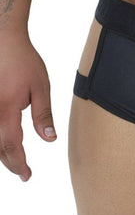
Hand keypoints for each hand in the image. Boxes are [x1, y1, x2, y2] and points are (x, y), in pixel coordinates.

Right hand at [0, 30, 56, 180]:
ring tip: (14, 160)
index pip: (12, 147)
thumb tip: (49, 139)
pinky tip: (4, 141)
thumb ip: (43, 114)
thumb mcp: (40, 86)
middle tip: (23, 172)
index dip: (19, 164)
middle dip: (10, 163)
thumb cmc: (23, 60)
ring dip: (1, 153)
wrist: (2, 39)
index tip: (27, 175)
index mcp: (6, 110)